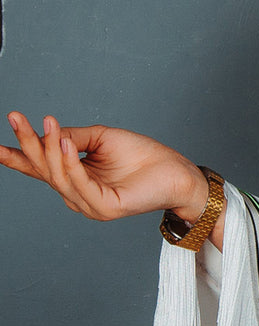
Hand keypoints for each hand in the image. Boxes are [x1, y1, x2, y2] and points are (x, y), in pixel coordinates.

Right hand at [1, 113, 208, 222]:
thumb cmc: (143, 155)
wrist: (176, 170)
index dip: (16, 156)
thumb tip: (49, 131)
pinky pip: (80, 184)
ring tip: (47, 124)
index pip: (39, 169)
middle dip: (27, 144)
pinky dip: (70, 163)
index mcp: (75, 178)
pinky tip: (66, 144)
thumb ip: (72, 137)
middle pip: (43, 170)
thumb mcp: (100, 138)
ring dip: (49, 149)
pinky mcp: (105, 208)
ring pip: (58, 177)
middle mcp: (77, 195)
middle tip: (16, 118)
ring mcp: (90, 204)